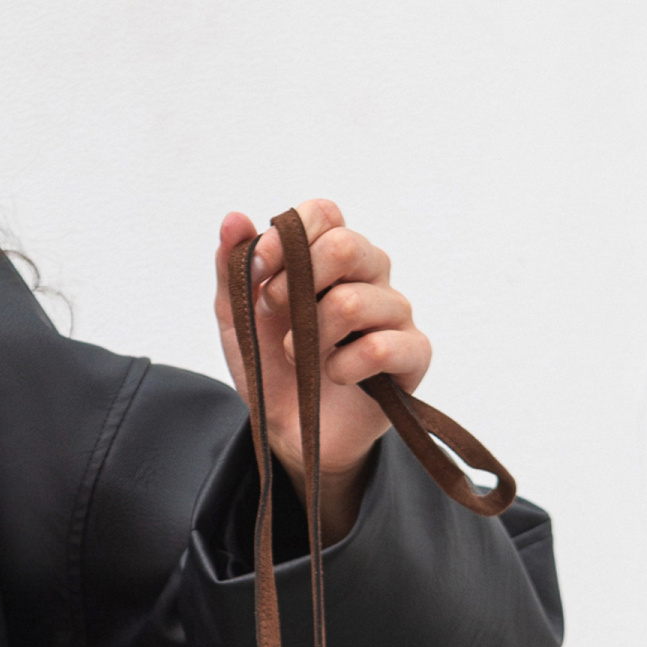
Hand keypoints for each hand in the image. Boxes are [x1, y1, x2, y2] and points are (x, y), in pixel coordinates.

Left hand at [213, 199, 430, 544]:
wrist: (291, 432)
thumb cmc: (272, 367)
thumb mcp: (238, 318)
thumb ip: (234, 268)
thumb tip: (233, 218)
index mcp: (330, 257)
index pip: (324, 213)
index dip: (285, 237)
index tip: (258, 272)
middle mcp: (369, 276)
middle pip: (345, 245)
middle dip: (297, 284)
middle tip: (277, 315)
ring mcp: (394, 313)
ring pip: (355, 301)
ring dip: (312, 336)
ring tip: (301, 357)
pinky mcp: (412, 355)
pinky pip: (381, 347)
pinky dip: (343, 367)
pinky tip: (334, 376)